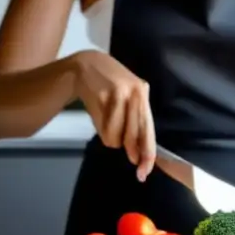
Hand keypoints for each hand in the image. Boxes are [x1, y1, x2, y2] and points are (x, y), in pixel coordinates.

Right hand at [71, 50, 155, 180]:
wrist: (86, 64)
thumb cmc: (108, 86)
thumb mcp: (125, 99)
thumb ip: (132, 121)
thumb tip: (137, 153)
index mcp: (143, 94)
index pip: (148, 128)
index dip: (148, 152)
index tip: (145, 170)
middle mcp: (136, 93)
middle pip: (135, 134)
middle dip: (132, 150)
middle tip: (132, 161)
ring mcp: (120, 93)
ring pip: (117, 135)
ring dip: (111, 138)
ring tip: (106, 125)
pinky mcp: (105, 96)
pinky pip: (104, 128)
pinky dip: (102, 130)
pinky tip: (100, 118)